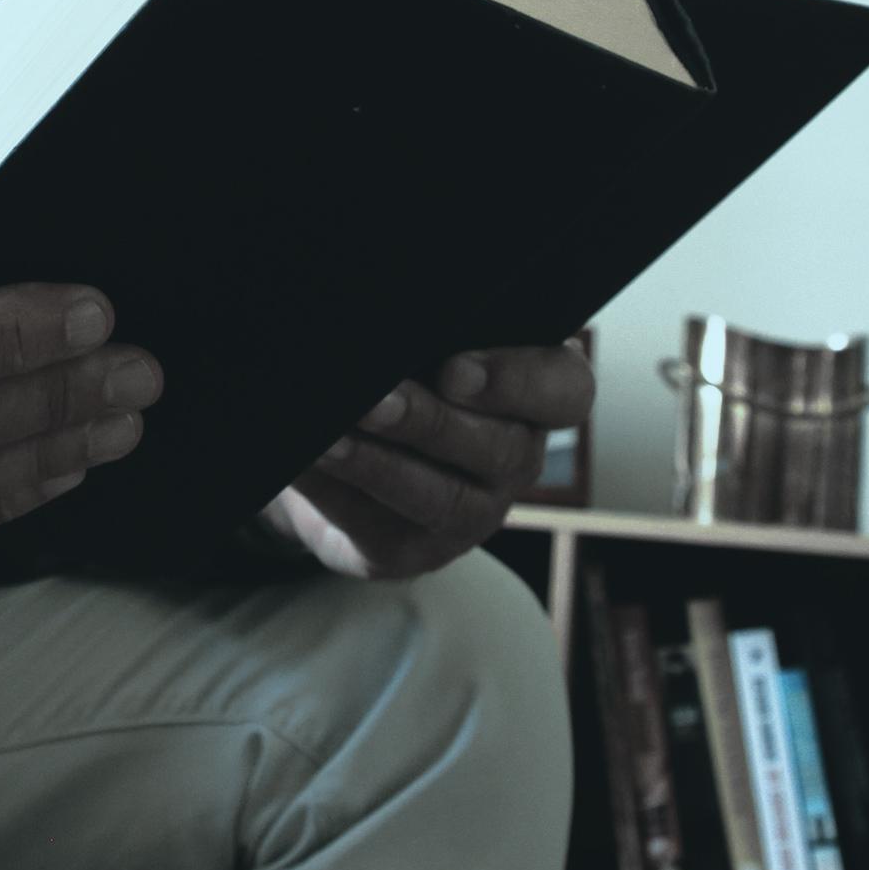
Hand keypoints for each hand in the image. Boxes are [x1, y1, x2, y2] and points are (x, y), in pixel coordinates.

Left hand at [263, 344, 595, 579]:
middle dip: (430, 423)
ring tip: (328, 439)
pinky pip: (380, 527)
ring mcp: (473, 513)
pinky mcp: (414, 551)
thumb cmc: (399, 371)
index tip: (453, 370)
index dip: (517, 381)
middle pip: (499, 449)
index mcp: (533, 396)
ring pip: (440, 498)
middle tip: (374, 401)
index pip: (564, 391)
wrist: (343, 443)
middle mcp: (515, 458)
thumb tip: (381, 319)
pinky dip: (336, 493)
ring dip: (379, 465)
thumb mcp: (423, 342)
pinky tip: (304, 463)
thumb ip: (425, 329)